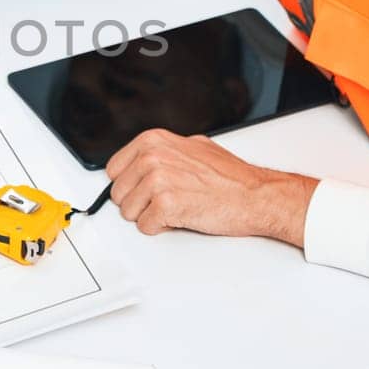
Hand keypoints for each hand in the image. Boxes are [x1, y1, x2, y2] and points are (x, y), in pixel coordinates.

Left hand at [105, 128, 316, 241]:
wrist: (255, 195)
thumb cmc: (229, 177)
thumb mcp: (192, 147)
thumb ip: (164, 151)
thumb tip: (143, 159)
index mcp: (153, 140)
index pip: (114, 170)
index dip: (131, 185)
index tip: (144, 189)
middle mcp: (152, 157)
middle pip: (118, 193)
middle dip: (139, 202)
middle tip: (166, 200)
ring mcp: (157, 180)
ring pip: (128, 212)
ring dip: (150, 216)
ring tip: (177, 207)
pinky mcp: (166, 205)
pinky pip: (145, 227)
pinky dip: (162, 228)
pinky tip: (181, 217)